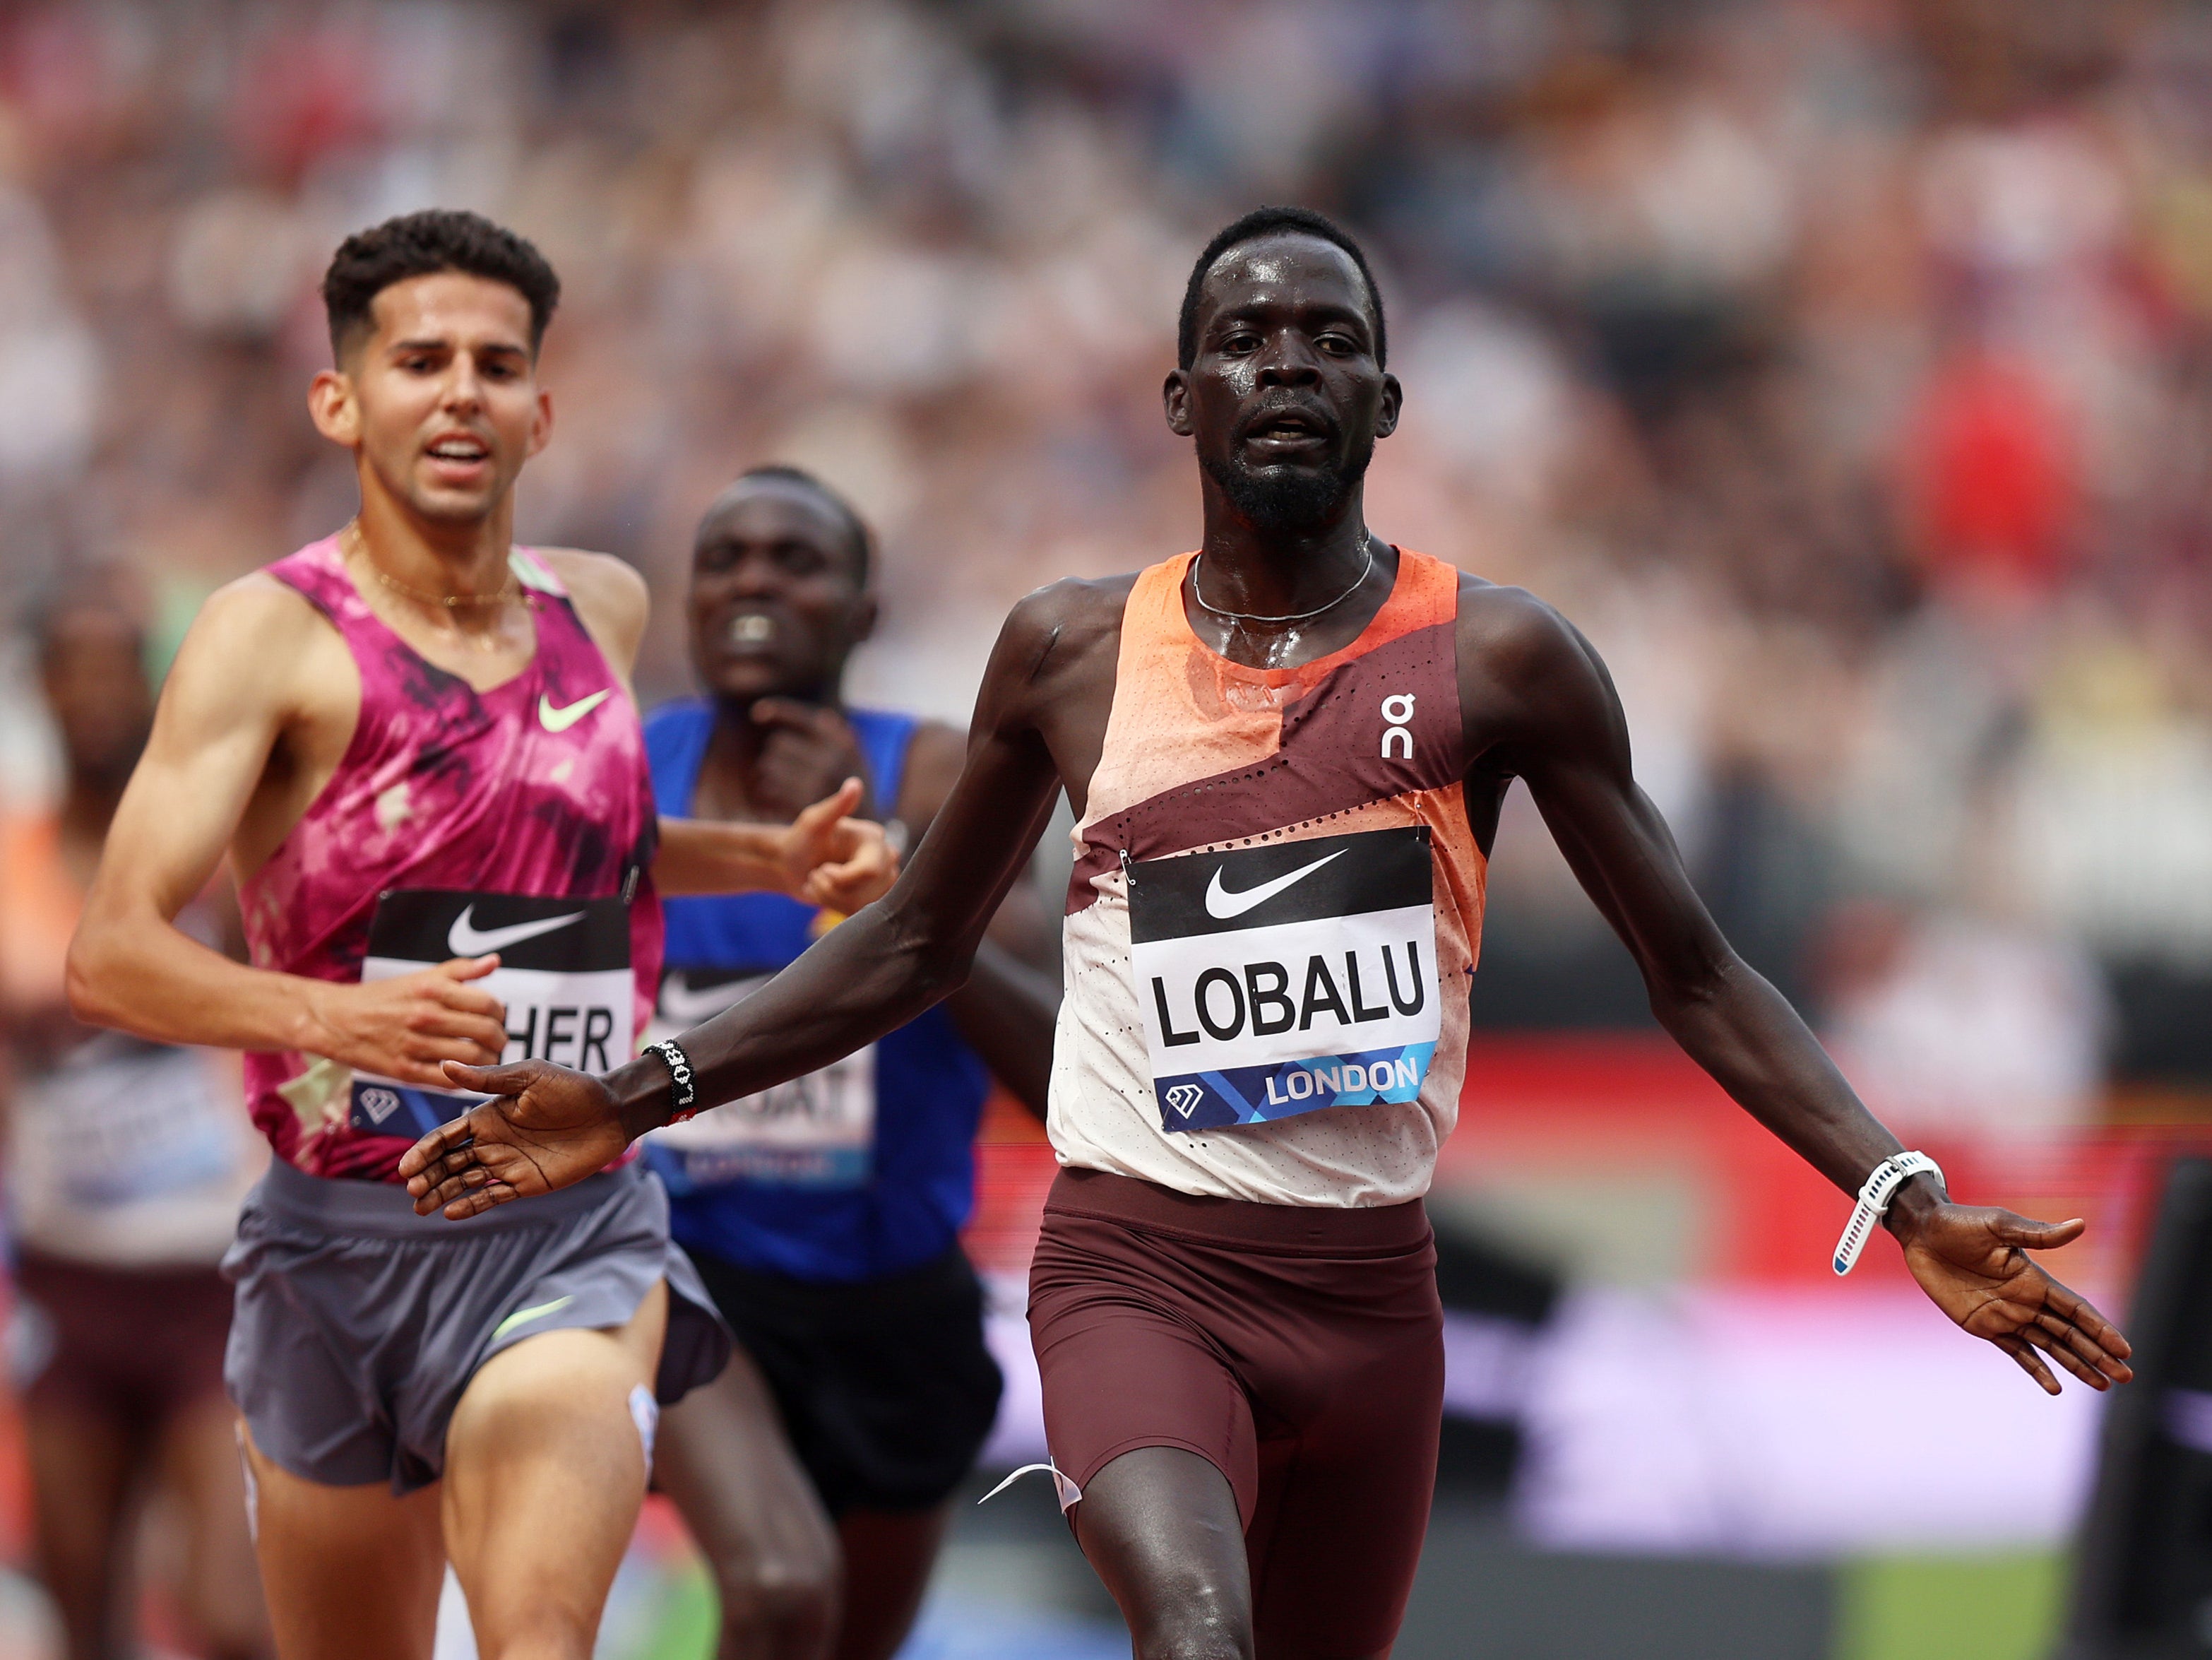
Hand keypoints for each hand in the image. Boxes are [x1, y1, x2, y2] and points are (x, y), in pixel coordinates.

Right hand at [305, 956, 506, 1086]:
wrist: (335, 1019)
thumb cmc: (383, 997)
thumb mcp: (420, 977)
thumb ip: (460, 970)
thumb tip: (494, 961)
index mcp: (432, 989)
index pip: (488, 1004)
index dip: (499, 1013)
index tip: (496, 1018)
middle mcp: (425, 1016)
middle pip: (486, 1032)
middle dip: (500, 1039)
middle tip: (497, 1042)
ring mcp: (415, 1045)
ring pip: (473, 1059)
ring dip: (487, 1061)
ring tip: (485, 1058)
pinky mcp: (405, 1071)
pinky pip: (449, 1080)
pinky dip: (464, 1078)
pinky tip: (464, 1072)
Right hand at [400, 1058, 625, 1217]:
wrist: (613, 1113)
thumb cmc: (573, 1089)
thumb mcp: (530, 1077)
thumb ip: (488, 1079)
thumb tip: (445, 1065)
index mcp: (488, 1116)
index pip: (446, 1136)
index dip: (425, 1151)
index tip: (408, 1166)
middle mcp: (493, 1141)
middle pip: (449, 1162)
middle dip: (428, 1175)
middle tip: (412, 1189)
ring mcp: (508, 1164)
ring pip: (465, 1182)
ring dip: (442, 1193)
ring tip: (421, 1206)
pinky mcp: (526, 1183)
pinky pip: (493, 1196)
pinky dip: (472, 1205)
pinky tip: (451, 1212)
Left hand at [750, 698, 870, 819]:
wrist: (866, 829)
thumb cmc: (853, 788)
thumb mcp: (856, 757)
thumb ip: (840, 736)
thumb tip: (824, 717)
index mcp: (841, 741)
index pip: (799, 717)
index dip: (776, 711)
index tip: (756, 713)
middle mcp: (829, 758)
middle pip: (778, 745)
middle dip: (777, 754)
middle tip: (784, 766)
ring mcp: (815, 781)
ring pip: (769, 766)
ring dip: (769, 774)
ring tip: (783, 782)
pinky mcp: (801, 804)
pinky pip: (768, 790)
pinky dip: (766, 793)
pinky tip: (777, 798)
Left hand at [777, 778, 898, 910]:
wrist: (791, 864)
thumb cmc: (800, 840)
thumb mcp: (813, 823)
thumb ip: (835, 806)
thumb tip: (854, 784)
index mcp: (873, 838)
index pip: (870, 871)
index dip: (842, 878)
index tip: (819, 871)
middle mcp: (886, 858)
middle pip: (869, 891)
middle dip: (834, 889)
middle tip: (815, 875)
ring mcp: (883, 879)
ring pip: (864, 905)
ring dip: (832, 899)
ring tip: (818, 883)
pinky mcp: (875, 897)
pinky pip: (862, 914)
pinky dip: (837, 908)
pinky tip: (826, 894)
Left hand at [1895, 1201, 2132, 1393]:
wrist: (1922, 1234)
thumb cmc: (1959, 1223)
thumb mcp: (1998, 1225)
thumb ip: (2036, 1234)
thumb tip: (2080, 1225)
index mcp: (2034, 1279)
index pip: (2076, 1309)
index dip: (2100, 1329)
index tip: (2124, 1350)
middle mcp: (2026, 1300)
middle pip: (2069, 1333)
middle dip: (2098, 1354)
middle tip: (2125, 1377)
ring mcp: (2006, 1315)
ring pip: (2050, 1347)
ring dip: (2077, 1365)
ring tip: (2103, 1386)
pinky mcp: (1983, 1326)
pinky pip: (2016, 1352)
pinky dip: (2036, 1370)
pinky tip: (2055, 1388)